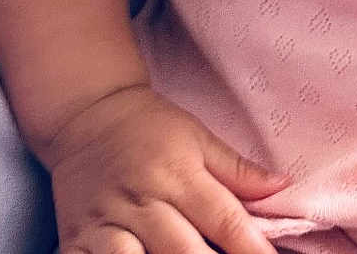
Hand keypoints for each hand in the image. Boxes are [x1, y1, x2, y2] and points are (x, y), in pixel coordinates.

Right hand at [45, 84, 286, 253]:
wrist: (87, 115)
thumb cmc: (150, 127)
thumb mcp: (198, 137)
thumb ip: (237, 169)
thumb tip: (282, 185)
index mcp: (178, 174)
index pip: (222, 218)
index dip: (250, 248)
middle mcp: (143, 201)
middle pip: (183, 251)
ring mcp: (106, 224)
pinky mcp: (75, 241)